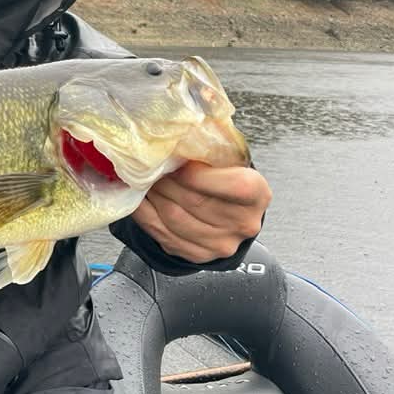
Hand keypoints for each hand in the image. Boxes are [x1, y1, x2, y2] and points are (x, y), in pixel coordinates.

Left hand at [132, 162, 270, 263]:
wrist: (227, 212)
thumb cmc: (224, 177)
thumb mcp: (227, 159)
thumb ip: (209, 150)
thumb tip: (178, 139)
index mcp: (257, 195)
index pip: (234, 186)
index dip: (201, 174)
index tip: (178, 162)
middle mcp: (243, 224)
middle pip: (196, 201)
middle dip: (166, 180)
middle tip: (147, 165)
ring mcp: (220, 244)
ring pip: (174, 217)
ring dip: (151, 195)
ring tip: (141, 178)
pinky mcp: (196, 254)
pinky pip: (161, 231)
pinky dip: (143, 212)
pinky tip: (136, 197)